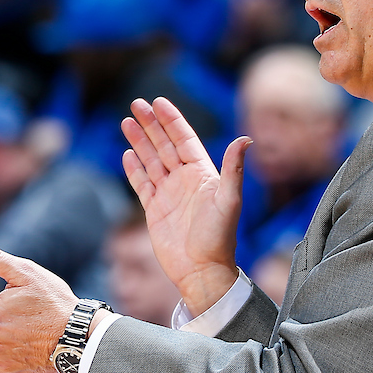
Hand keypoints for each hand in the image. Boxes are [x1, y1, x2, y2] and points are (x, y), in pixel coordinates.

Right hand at [121, 97, 250, 314]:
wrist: (202, 270)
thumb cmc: (219, 237)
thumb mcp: (230, 200)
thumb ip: (233, 169)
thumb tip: (245, 139)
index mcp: (202, 174)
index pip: (184, 139)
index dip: (172, 120)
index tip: (159, 102)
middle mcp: (185, 180)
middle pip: (164, 144)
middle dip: (151, 124)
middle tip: (136, 103)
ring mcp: (169, 194)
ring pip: (151, 160)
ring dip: (139, 141)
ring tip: (126, 121)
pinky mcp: (155, 210)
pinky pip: (142, 183)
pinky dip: (134, 169)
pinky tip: (127, 154)